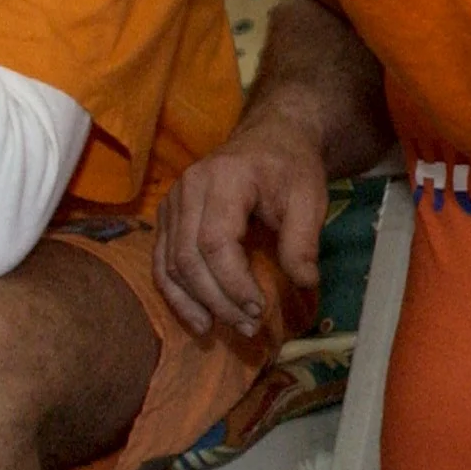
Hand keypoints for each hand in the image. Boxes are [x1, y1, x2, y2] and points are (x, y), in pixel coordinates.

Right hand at [154, 117, 326, 337]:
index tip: (258, 309)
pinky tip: (197, 318)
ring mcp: (172, 202)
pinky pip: (161, 261)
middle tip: (247, 327)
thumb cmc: (291, 168)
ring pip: (169, 263)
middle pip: (188, 257)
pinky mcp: (167, 217)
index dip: (233, 283)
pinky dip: (175, 294)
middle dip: (216, 300)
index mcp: (223, 178)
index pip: (215, 242)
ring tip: (219, 330)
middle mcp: (188, 189)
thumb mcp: (310, 198)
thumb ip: (304, 240)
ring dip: (192, 303)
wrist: (271, 139)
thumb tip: (305, 284)